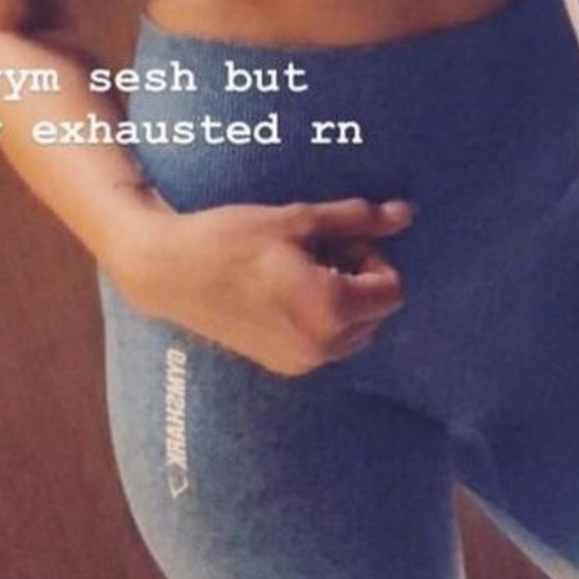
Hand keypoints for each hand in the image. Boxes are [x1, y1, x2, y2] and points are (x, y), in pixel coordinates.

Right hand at [120, 195, 414, 375]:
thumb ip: (358, 219)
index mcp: (332, 311)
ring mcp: (301, 362)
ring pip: (352, 330)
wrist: (170, 271)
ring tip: (298, 269)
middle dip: (359, 279)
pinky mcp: (281, 366)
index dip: (371, 256)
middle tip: (316, 250)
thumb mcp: (300, 219)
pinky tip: (281, 291)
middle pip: (375, 312)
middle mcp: (322, 347)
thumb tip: (408, 213)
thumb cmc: (234, 238)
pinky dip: (319, 317)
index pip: (392, 289)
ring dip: (341, 299)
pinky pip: (324, 343)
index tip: (337, 239)